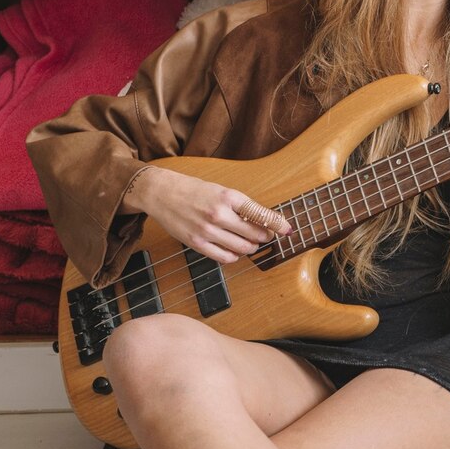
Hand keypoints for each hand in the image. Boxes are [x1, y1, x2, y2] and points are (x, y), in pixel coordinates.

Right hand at [125, 166, 291, 265]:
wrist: (161, 193)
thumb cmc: (194, 190)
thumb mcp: (222, 191)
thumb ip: (242, 206)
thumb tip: (265, 221)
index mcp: (229, 197)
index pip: (261, 214)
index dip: (278, 225)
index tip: (288, 230)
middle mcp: (219, 214)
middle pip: (255, 234)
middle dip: (264, 237)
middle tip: (266, 236)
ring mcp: (207, 231)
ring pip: (242, 248)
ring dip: (251, 248)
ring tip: (250, 243)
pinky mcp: (196, 243)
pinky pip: (225, 257)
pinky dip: (234, 256)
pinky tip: (234, 250)